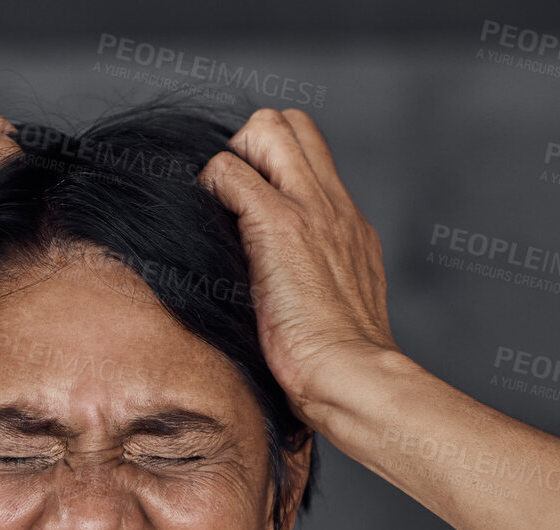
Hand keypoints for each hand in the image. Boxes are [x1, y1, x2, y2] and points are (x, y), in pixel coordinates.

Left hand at [198, 108, 408, 429]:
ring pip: (267, 127)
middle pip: (292, 123)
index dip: (271, 164)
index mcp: (348, 223)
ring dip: (232, 158)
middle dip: (250, 145)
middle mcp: (334, 205)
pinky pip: (230, 172)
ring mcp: (310, 209)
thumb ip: (312, 278)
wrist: (350, 376)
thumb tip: (272, 284)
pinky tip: (209, 228)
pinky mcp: (280, 226)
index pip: (311, 154)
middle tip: (231, 198)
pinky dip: (210, 187)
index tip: (247, 206)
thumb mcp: (333, 306)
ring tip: (222, 211)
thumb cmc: (335, 364)